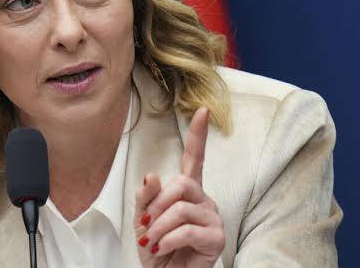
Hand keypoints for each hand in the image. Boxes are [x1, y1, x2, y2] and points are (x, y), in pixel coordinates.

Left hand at [134, 107, 225, 266]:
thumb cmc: (157, 248)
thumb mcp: (143, 220)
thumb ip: (146, 197)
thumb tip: (152, 176)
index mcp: (187, 191)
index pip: (195, 158)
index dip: (198, 134)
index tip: (202, 110)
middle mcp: (203, 200)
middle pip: (183, 183)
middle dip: (158, 204)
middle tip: (145, 224)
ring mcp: (213, 218)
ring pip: (182, 208)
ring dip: (158, 226)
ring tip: (152, 241)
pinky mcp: (216, 238)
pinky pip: (188, 229)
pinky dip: (168, 239)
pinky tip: (162, 248)